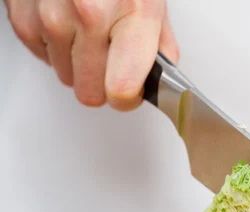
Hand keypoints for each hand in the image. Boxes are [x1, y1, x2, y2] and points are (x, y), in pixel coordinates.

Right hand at [4, 0, 178, 110]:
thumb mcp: (152, 1)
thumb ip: (160, 44)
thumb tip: (161, 78)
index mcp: (132, 14)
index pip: (122, 90)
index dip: (127, 98)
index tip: (131, 91)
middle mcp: (89, 15)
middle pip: (90, 93)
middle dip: (102, 83)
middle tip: (110, 59)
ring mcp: (51, 15)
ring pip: (66, 77)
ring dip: (77, 62)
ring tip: (88, 30)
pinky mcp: (22, 14)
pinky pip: (42, 57)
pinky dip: (54, 46)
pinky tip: (67, 20)